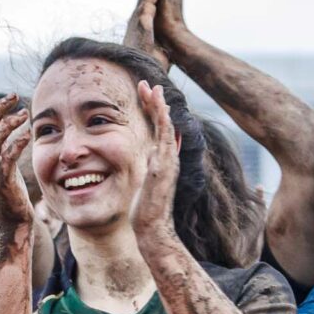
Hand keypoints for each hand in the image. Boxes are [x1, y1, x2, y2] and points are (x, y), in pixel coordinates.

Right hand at [0, 95, 32, 264]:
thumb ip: (0, 151)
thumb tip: (7, 130)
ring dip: (8, 123)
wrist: (12, 225)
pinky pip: (7, 158)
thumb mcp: (2, 170)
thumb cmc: (11, 196)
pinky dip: (17, 143)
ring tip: (24, 113)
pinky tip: (28, 134)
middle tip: (13, 96)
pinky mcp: (4, 183)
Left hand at [130, 79, 182, 251]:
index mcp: (163, 160)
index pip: (159, 130)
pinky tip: (159, 106)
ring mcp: (168, 162)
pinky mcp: (163, 167)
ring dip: (159, 106)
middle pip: (164, 123)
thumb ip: (148, 169)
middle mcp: (168, 158)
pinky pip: (164, 138)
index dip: (153, 111)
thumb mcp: (144, 184)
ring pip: (166, 126)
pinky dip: (162, 120)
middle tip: (146, 84)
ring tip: (152, 87)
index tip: (145, 95)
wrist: (153, 229)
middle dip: (155, 102)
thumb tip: (147, 160)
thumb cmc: (146, 211)